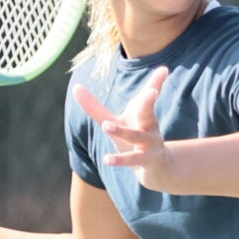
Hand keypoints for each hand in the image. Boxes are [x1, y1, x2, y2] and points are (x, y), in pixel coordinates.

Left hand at [74, 69, 173, 190]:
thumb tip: (75, 87)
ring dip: (122, 131)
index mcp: (142, 114)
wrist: (157, 168)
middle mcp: (149, 126)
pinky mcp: (147, 162)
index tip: (163, 70)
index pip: (147, 96)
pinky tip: (106, 159)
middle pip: (147, 111)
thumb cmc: (133, 139)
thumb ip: (94, 107)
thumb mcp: (115, 121)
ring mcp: (150, 145)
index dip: (155, 82)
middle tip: (151, 91)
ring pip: (135, 137)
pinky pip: (132, 160)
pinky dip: (119, 160)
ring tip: (107, 126)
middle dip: (148, 101)